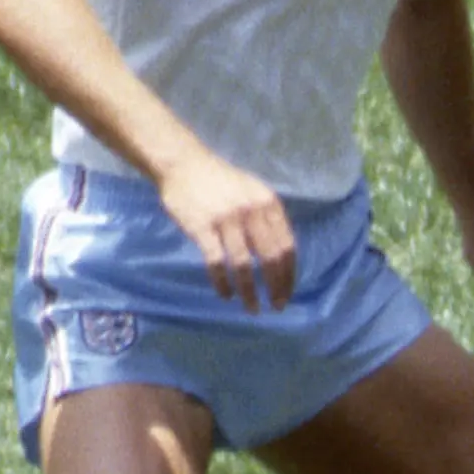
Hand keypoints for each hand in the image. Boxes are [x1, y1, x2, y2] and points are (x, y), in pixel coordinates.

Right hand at [159, 154, 296, 309]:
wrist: (184, 164)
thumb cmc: (221, 182)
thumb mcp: (254, 192)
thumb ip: (268, 220)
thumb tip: (281, 259)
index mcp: (269, 204)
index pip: (287, 246)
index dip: (289, 274)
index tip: (287, 293)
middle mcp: (252, 212)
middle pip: (270, 258)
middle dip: (276, 287)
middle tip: (276, 307)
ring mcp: (226, 219)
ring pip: (244, 265)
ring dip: (249, 292)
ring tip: (252, 308)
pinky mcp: (202, 227)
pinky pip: (216, 262)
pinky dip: (222, 282)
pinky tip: (226, 294)